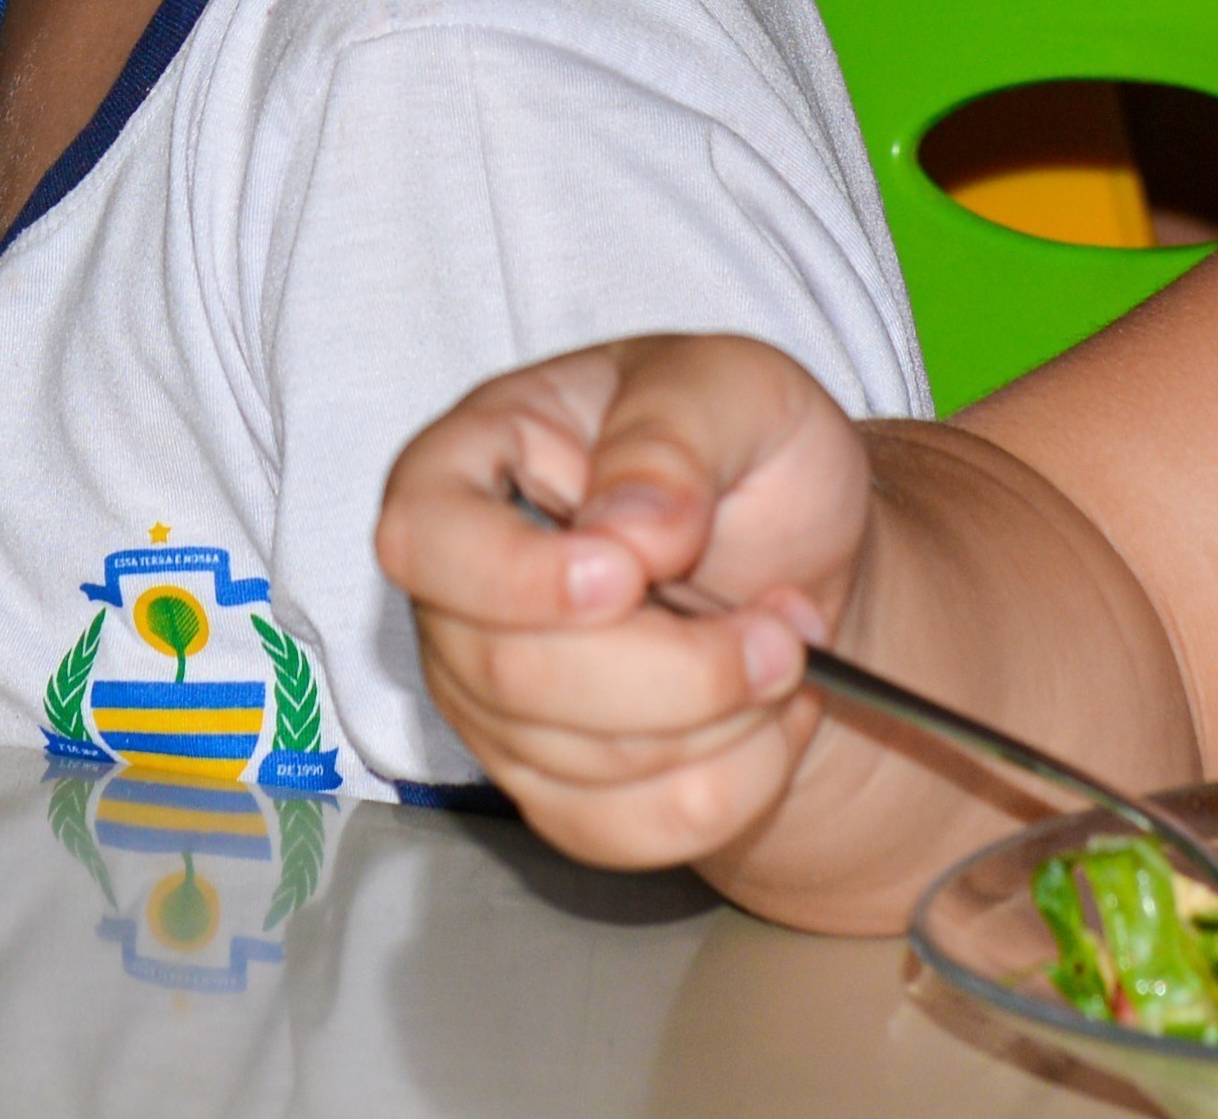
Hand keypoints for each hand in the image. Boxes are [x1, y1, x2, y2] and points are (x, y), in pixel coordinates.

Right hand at [377, 336, 866, 873]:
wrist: (796, 557)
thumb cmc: (744, 452)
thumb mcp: (736, 387)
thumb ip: (674, 433)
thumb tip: (629, 527)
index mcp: (467, 466)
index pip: (421, 538)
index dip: (513, 577)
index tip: (630, 574)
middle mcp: (457, 595)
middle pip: (510, 675)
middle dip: (678, 670)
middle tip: (788, 627)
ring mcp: (493, 702)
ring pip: (577, 765)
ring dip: (721, 726)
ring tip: (789, 650)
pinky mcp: (552, 787)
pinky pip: (622, 830)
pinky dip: (728, 787)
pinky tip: (768, 721)